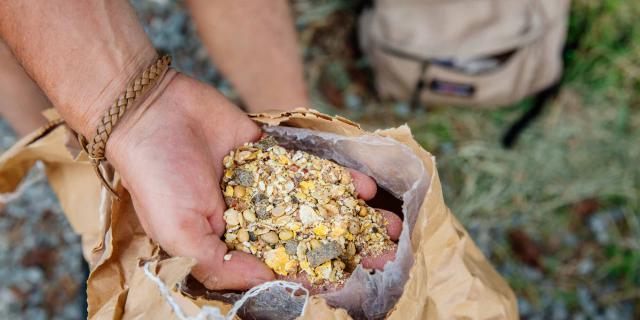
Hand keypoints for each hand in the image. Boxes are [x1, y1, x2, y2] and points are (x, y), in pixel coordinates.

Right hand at [106, 73, 402, 290]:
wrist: (153, 113)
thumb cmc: (158, 181)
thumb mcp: (181, 235)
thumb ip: (223, 265)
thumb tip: (272, 282)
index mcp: (231, 245)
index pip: (282, 267)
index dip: (317, 276)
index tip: (354, 281)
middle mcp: (254, 219)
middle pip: (310, 239)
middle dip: (349, 248)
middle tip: (388, 254)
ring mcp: (268, 187)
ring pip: (318, 206)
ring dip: (355, 216)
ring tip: (392, 225)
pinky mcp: (276, 157)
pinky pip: (313, 170)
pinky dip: (339, 178)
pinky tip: (367, 188)